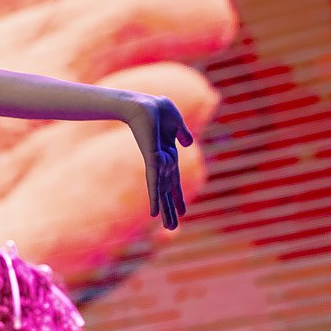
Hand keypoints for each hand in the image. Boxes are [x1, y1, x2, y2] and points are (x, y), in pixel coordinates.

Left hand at [124, 94, 193, 229]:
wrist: (143, 102)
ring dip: (166, 210)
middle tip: (172, 228)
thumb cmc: (156, 108)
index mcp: (168, 155)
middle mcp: (161, 162)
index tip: (181, 212)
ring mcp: (156, 162)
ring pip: (162, 192)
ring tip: (169, 228)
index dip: (177, 196)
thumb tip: (187, 143)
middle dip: (171, 209)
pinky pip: (154, 182)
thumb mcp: (176, 122)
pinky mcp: (152, 159)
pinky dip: (155, 198)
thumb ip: (181, 133)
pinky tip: (154, 213)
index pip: (174, 181)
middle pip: (167, 191)